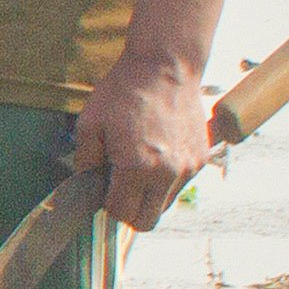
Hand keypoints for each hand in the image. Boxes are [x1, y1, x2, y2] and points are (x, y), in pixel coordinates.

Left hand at [72, 50, 213, 230]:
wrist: (166, 67)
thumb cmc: (124, 92)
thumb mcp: (90, 124)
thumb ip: (86, 162)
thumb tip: (88, 185)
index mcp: (137, 167)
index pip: (120, 213)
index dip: (106, 205)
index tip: (101, 189)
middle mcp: (168, 173)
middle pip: (146, 221)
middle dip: (128, 211)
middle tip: (117, 188)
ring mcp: (189, 167)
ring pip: (164, 205)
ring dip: (148, 197)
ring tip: (137, 167)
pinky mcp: (201, 158)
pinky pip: (180, 185)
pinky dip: (165, 180)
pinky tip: (155, 155)